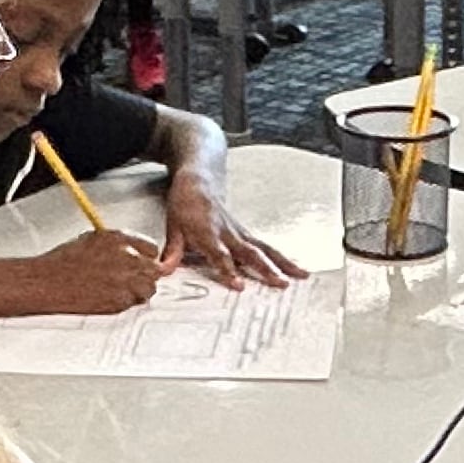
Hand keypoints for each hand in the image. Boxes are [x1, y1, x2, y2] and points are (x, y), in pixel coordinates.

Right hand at [22, 228, 165, 313]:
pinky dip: (127, 302)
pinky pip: (134, 303)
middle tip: (133, 279)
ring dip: (139, 290)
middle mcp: (127, 258)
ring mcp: (126, 280)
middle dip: (146, 274)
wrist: (48, 282)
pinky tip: (110, 297)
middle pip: (154, 269)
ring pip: (149, 288)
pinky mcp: (120, 300)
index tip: (142, 263)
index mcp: (119, 240)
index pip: (151, 248)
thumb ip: (116, 245)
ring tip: (121, 290)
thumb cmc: (63, 262)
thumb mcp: (91, 240)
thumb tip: (129, 251)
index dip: (146, 258)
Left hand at [162, 177, 303, 287]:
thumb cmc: (185, 202)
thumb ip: (172, 250)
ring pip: (264, 249)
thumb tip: (162, 271)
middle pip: (250, 252)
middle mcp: (228, 233)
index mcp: (208, 232)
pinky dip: (281, 256)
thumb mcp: (172, 225)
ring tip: (301, 276)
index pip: (220, 254)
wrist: (200, 177)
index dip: (228, 270)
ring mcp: (240, 232)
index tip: (239, 285)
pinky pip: (265, 245)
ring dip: (283, 263)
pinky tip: (294, 267)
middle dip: (266, 269)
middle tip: (281, 284)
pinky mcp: (246, 232)